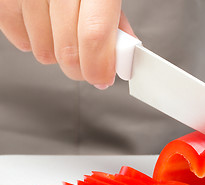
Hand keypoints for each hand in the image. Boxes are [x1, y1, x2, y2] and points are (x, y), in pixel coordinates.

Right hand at [0, 0, 134, 88]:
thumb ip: (115, 22)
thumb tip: (121, 55)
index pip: (95, 34)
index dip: (98, 66)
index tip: (102, 78)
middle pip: (67, 48)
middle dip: (80, 69)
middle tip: (87, 68)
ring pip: (43, 50)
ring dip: (57, 54)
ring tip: (64, 35)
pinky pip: (18, 37)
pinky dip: (32, 41)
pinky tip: (44, 28)